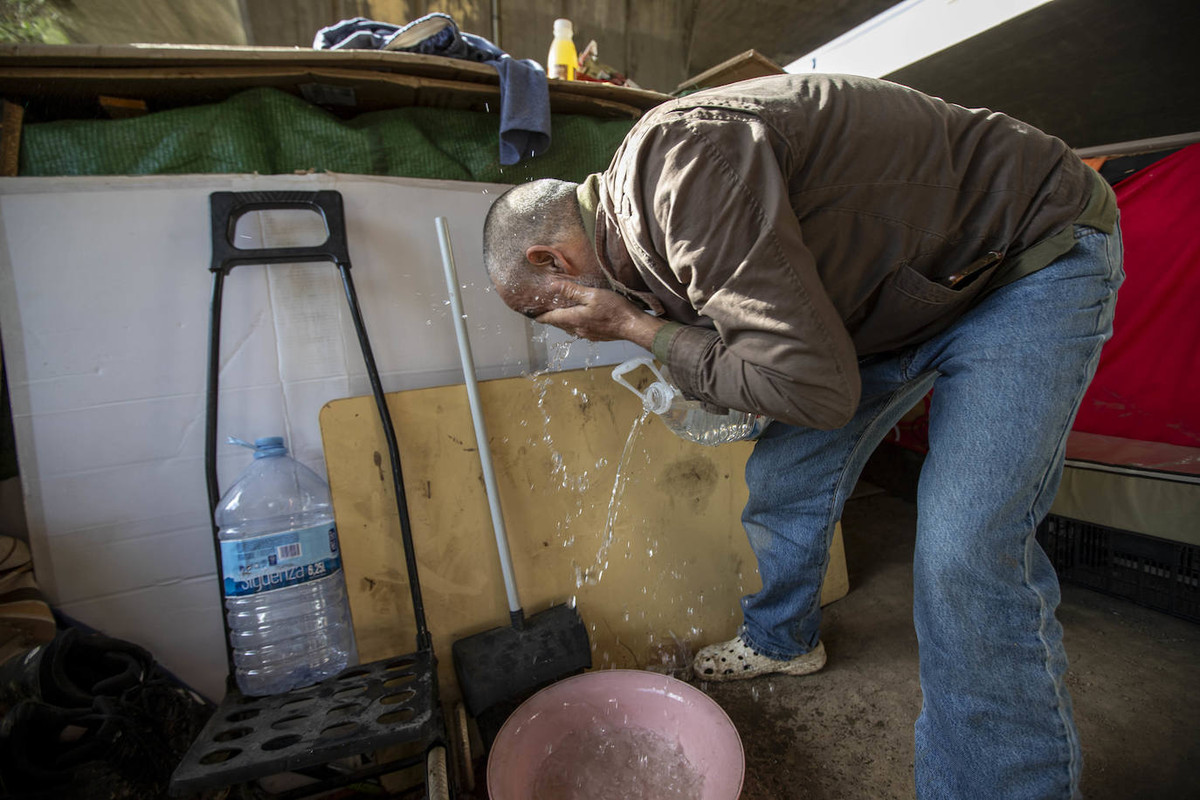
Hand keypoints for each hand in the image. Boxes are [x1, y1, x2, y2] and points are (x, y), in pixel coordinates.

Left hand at [535, 281, 665, 348]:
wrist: (633, 326)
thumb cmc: (615, 309)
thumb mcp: (592, 295)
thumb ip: (572, 291)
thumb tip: (553, 285)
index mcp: (574, 319)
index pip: (551, 318)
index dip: (540, 316)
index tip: (532, 314)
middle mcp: (578, 329)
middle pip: (558, 324)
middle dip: (550, 318)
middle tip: (543, 311)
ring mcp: (587, 334)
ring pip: (569, 327)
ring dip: (562, 321)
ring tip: (558, 313)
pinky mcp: (596, 336)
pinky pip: (579, 329)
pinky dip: (574, 323)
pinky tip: (579, 317)